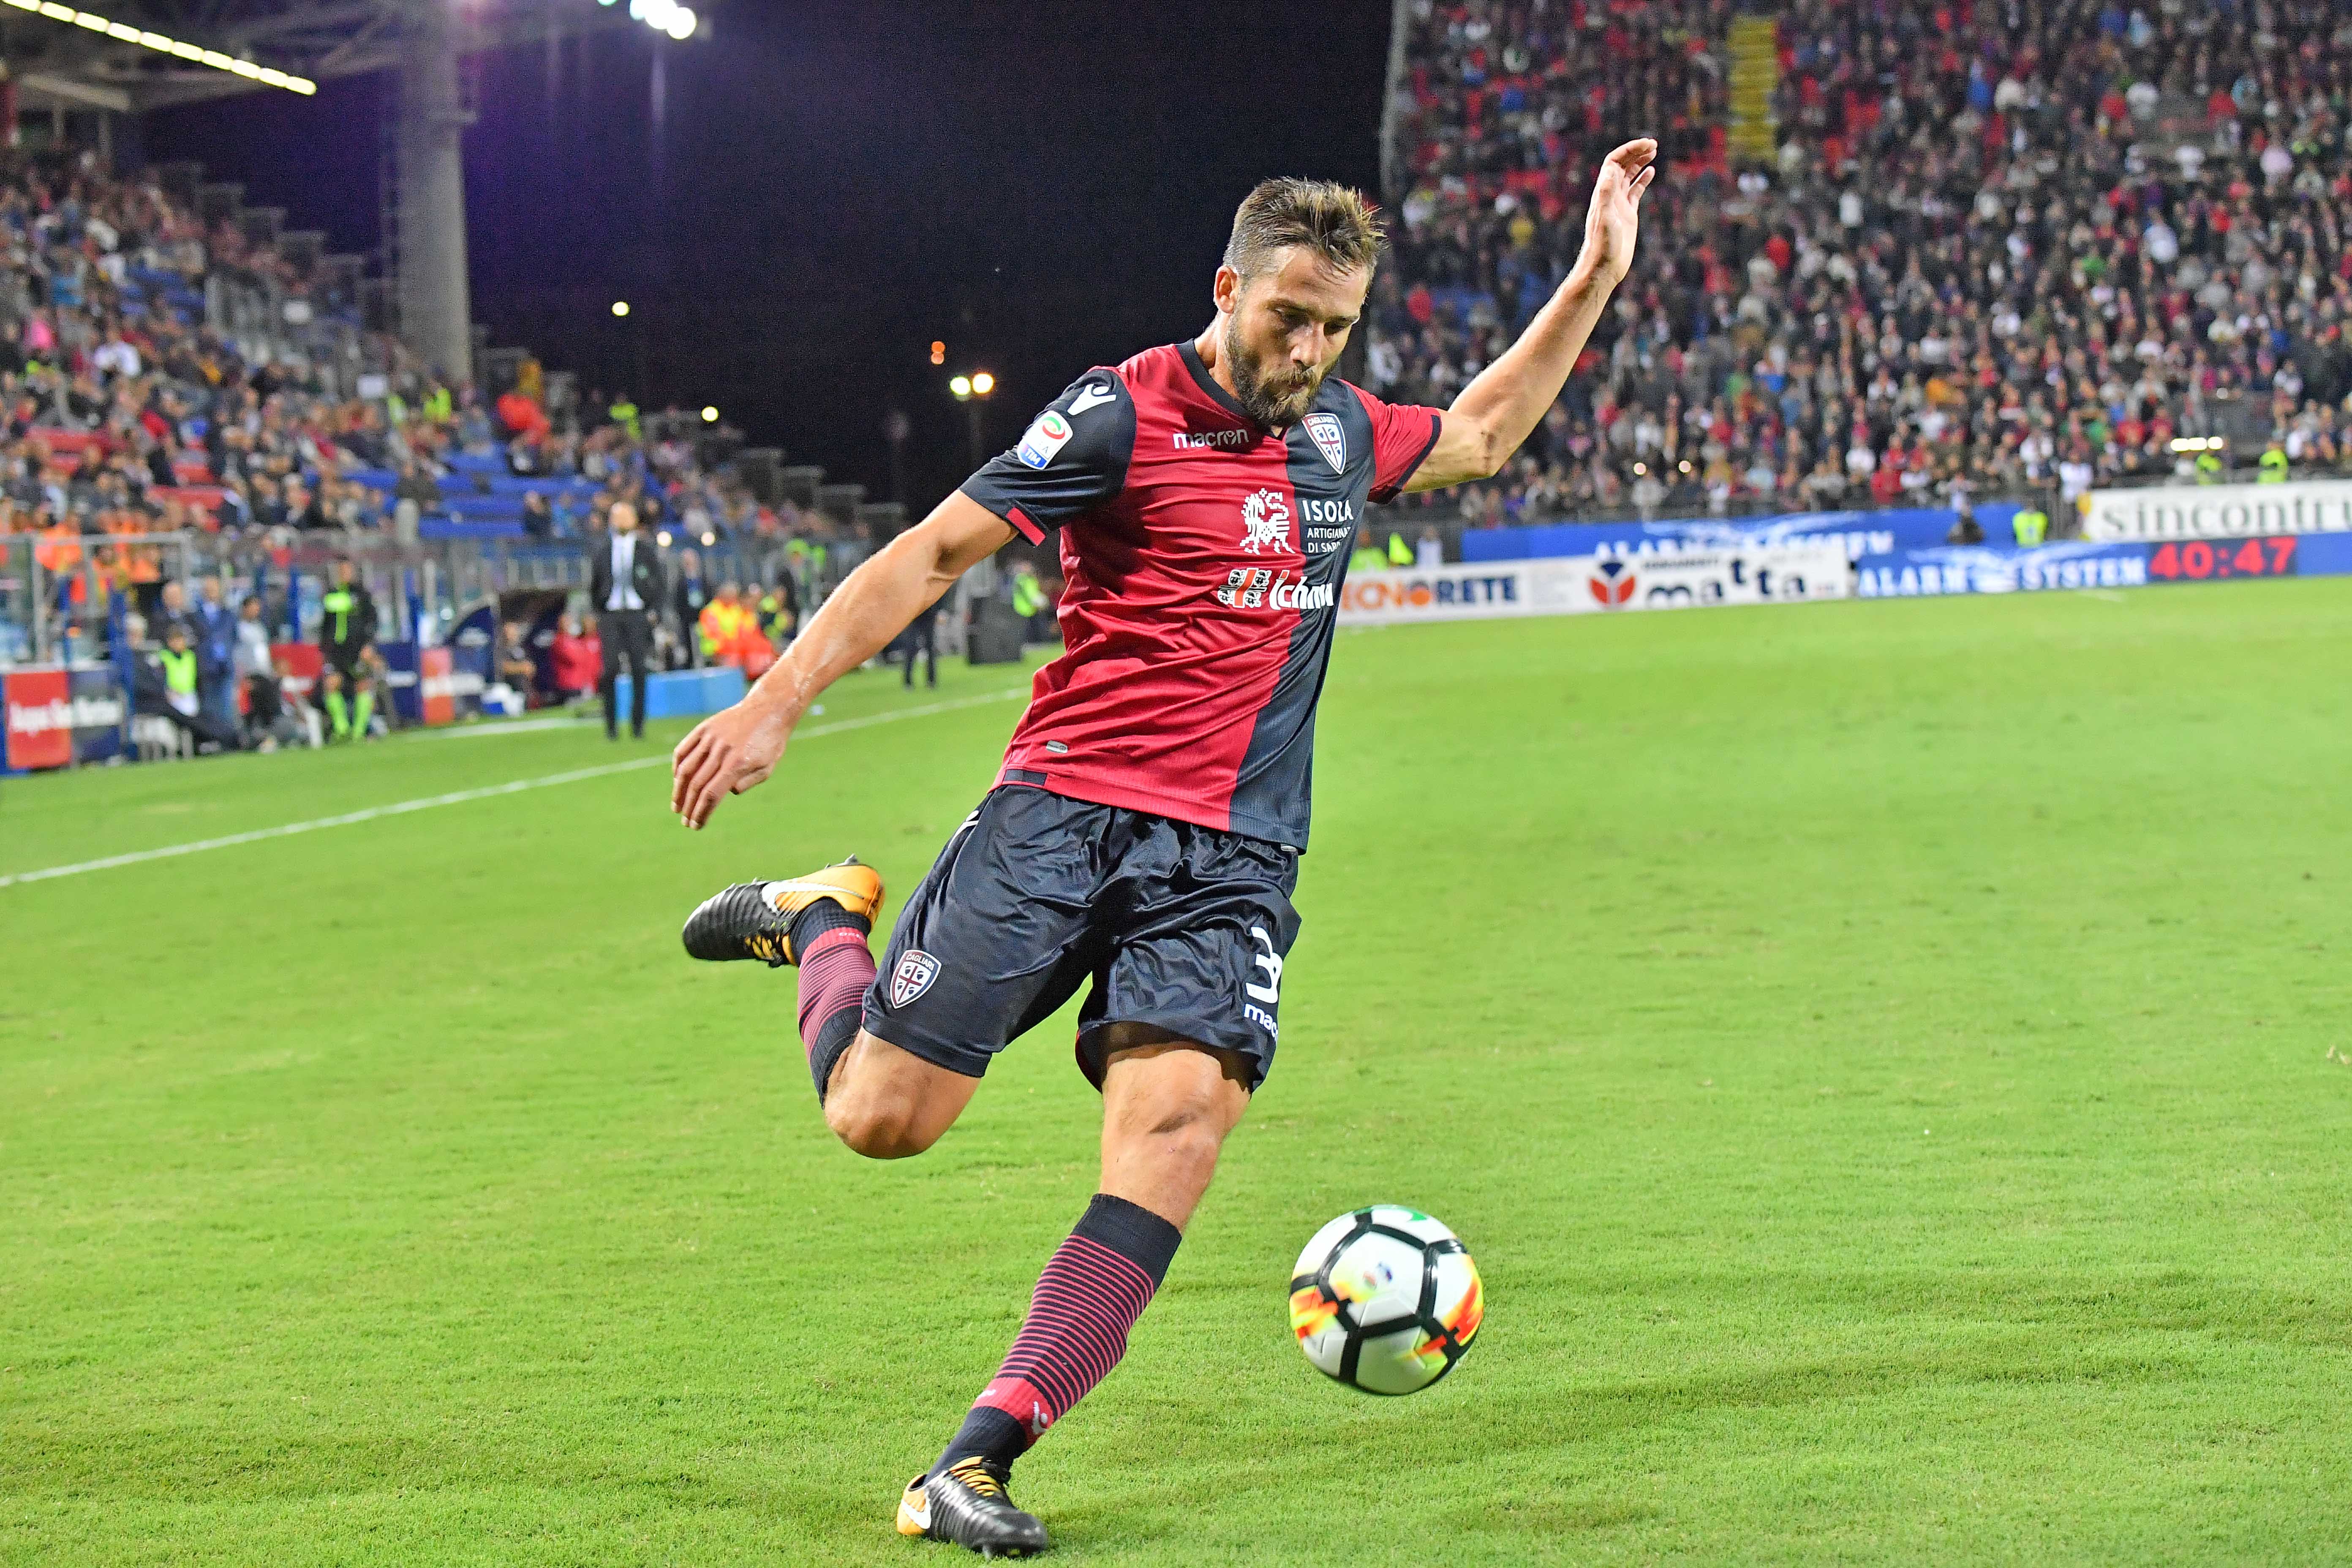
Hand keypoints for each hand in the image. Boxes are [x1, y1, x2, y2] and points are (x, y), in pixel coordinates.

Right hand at [671, 696, 793, 828]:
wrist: (769, 709)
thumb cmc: (770, 743)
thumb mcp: (767, 768)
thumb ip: (745, 783)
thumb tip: (724, 793)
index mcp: (738, 764)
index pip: (712, 795)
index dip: (701, 813)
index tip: (696, 825)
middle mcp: (722, 751)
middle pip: (697, 785)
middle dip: (689, 807)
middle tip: (685, 821)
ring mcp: (710, 738)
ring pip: (686, 768)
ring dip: (678, 791)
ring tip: (677, 806)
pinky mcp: (704, 728)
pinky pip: (684, 750)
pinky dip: (677, 767)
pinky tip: (677, 780)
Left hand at [1580, 138, 1656, 287]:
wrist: (1604, 267)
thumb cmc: (1603, 246)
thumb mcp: (1605, 218)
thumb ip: (1605, 194)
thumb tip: (1610, 170)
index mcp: (1603, 192)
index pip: (1614, 162)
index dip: (1629, 150)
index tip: (1647, 143)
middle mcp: (1610, 195)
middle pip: (1622, 165)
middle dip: (1636, 152)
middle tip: (1653, 144)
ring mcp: (1619, 204)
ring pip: (1629, 176)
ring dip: (1639, 162)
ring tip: (1653, 151)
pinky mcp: (1628, 214)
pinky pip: (1635, 191)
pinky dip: (1643, 179)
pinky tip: (1651, 171)